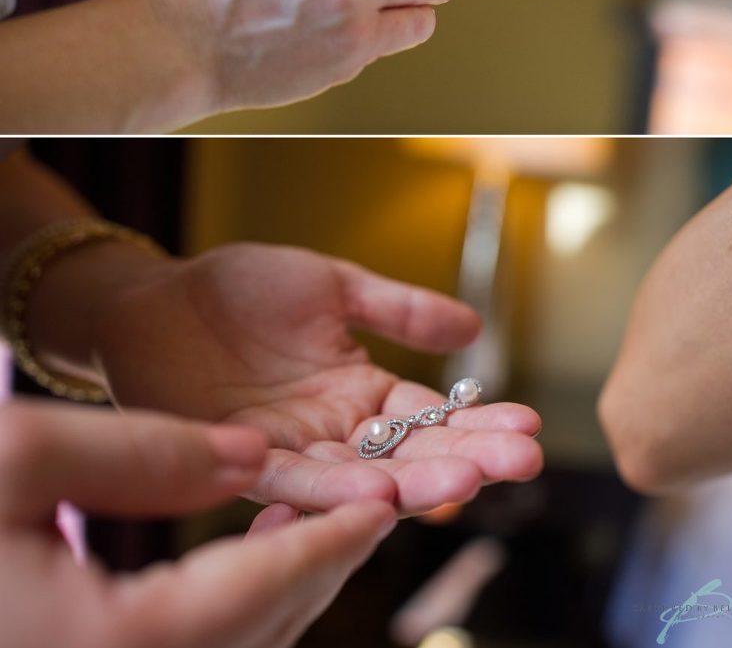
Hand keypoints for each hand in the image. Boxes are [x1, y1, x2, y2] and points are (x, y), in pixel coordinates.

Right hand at [0, 399, 395, 647]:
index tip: (387, 501)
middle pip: (260, 631)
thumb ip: (143, 454)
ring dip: (285, 589)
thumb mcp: (21, 456)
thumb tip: (249, 460)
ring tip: (316, 519)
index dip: (333, 539)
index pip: (262, 591)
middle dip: (322, 567)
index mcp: (114, 642)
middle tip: (372, 506)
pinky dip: (237, 609)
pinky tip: (241, 555)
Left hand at [90, 244, 542, 515]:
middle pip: (410, 456)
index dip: (480, 423)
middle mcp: (334, 432)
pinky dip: (333, 489)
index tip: (531, 428)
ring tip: (467, 479)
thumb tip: (473, 329)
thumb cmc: (240, 289)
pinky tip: (375, 489)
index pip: (432, 416)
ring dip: (415, 482)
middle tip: (522, 462)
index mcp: (361, 390)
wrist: (156, 297)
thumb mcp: (333, 286)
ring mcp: (291, 450)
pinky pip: (293, 481)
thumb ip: (397, 310)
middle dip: (467, 459)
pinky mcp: (241, 458)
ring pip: (362, 477)